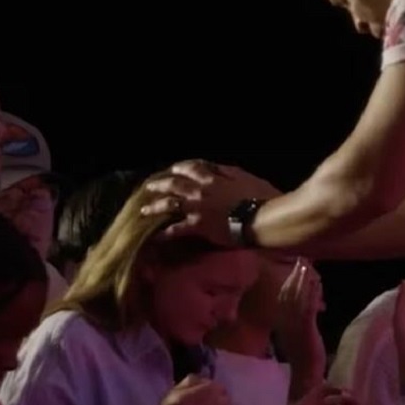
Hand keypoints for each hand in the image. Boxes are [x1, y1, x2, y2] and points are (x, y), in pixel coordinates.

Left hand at [137, 160, 281, 246]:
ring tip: (143, 210)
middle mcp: (200, 190)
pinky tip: (155, 237)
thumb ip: (228, 172)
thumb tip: (217, 169)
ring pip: (169, 205)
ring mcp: (196, 208)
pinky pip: (175, 230)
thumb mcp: (244, 176)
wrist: (260, 217)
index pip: (192, 168)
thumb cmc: (259, 196)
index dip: (180, 168)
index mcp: (213, 177)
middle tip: (150, 187)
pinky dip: (164, 234)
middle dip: (160, 184)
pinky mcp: (197, 226)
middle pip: (174, 184)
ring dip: (155, 207)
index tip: (174, 169)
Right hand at [273, 260, 326, 378]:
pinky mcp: (305, 329)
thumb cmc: (306, 357)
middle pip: (288, 292)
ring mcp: (293, 325)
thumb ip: (305, 318)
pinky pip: (307, 307)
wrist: (305, 375)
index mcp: (283, 321)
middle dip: (296, 275)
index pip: (284, 295)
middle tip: (303, 259)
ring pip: (296, 296)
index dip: (290, 280)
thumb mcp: (302, 334)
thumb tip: (314, 304)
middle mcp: (285, 321)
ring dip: (303, 279)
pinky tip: (317, 282)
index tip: (297, 266)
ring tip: (308, 265)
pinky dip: (311, 292)